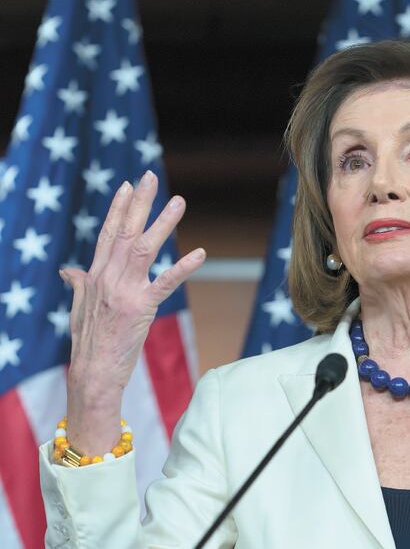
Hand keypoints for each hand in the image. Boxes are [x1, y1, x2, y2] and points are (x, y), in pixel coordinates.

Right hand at [61, 171, 205, 453]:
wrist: (92, 372)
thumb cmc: (89, 341)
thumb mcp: (81, 307)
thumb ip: (80, 283)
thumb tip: (70, 269)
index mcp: (95, 274)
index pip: (108, 233)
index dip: (119, 208)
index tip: (129, 185)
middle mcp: (107, 277)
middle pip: (125, 231)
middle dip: (139, 203)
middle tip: (151, 176)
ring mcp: (123, 291)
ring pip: (144, 248)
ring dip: (162, 223)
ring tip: (178, 201)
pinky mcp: (141, 307)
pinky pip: (165, 282)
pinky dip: (183, 267)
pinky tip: (200, 253)